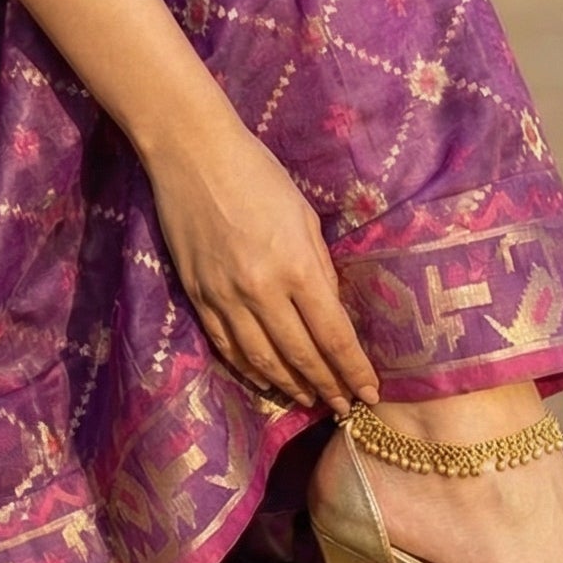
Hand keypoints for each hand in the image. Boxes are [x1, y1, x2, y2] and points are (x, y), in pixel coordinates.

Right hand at [147, 105, 378, 414]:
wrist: (192, 154)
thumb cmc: (258, 174)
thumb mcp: (304, 216)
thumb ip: (318, 267)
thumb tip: (331, 310)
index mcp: (295, 267)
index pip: (333, 336)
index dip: (353, 370)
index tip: (370, 393)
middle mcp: (261, 291)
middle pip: (301, 356)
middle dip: (327, 387)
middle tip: (344, 408)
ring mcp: (224, 298)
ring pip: (262, 360)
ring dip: (290, 386)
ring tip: (310, 400)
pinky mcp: (198, 296)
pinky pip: (226, 345)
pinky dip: (248, 369)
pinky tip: (265, 379)